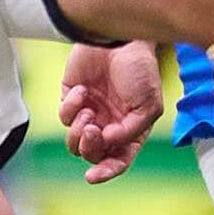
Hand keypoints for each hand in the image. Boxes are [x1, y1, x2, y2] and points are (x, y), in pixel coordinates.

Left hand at [58, 41, 163, 183]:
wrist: (120, 38)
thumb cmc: (140, 69)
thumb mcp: (149, 104)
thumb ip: (131, 131)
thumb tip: (108, 143)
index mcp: (129, 131)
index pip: (118, 160)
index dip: (106, 171)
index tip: (93, 176)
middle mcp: (108, 126)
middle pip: (92, 154)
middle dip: (90, 147)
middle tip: (92, 129)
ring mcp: (90, 113)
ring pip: (73, 141)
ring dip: (78, 131)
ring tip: (88, 110)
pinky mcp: (72, 99)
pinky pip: (64, 116)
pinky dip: (71, 108)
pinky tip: (83, 91)